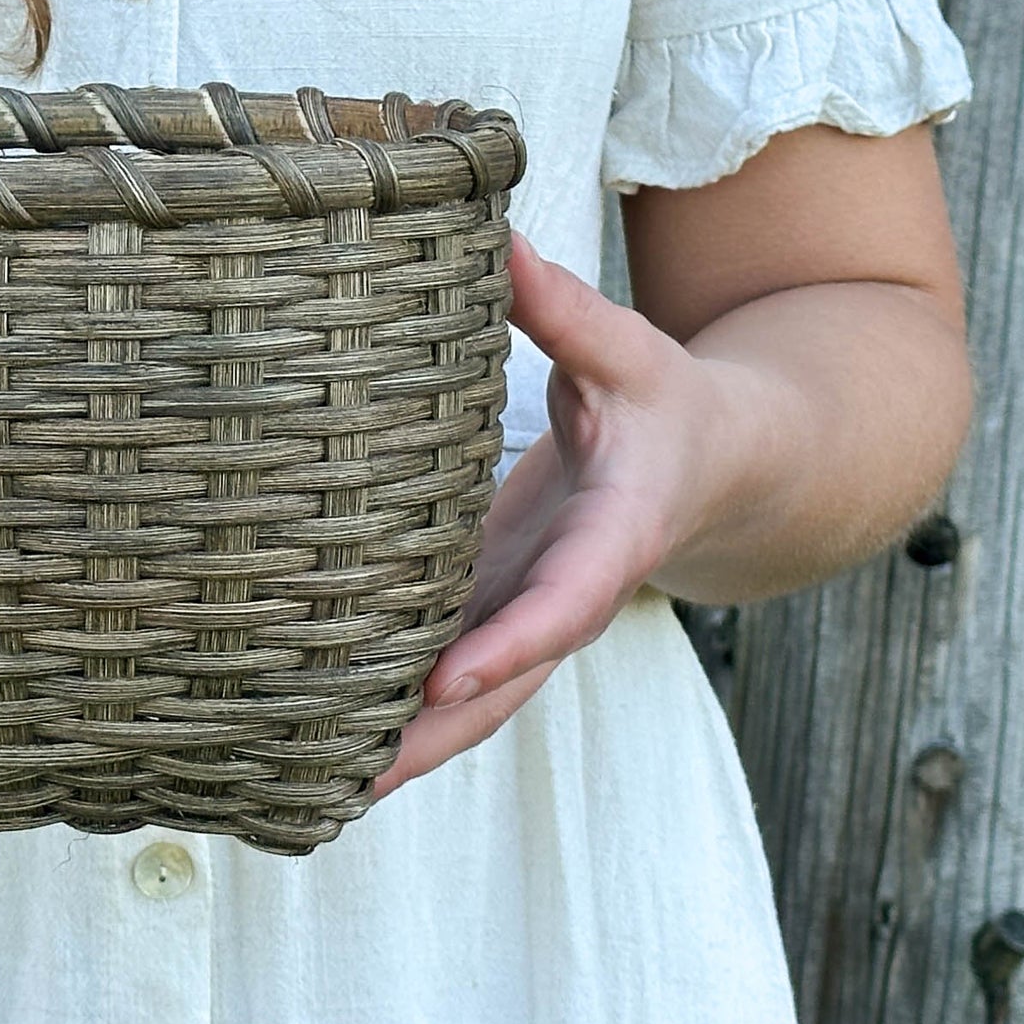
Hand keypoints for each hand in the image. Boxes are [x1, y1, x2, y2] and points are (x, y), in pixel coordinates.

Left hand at [370, 230, 743, 799]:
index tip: (444, 682)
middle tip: (349, 782)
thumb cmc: (667, 406)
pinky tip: (320, 741)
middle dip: (432, 738)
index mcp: (611, 540)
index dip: (506, 647)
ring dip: (402, 749)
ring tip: (309, 788)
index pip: (562, 607)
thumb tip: (497, 235)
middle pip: (503, 687)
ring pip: (471, 704)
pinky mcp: (499, 617)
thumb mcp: (629, 351)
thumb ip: (564, 309)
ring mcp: (529, 619)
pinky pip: (449, 680)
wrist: (714, 468)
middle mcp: (567, 599)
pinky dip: (396, 716)